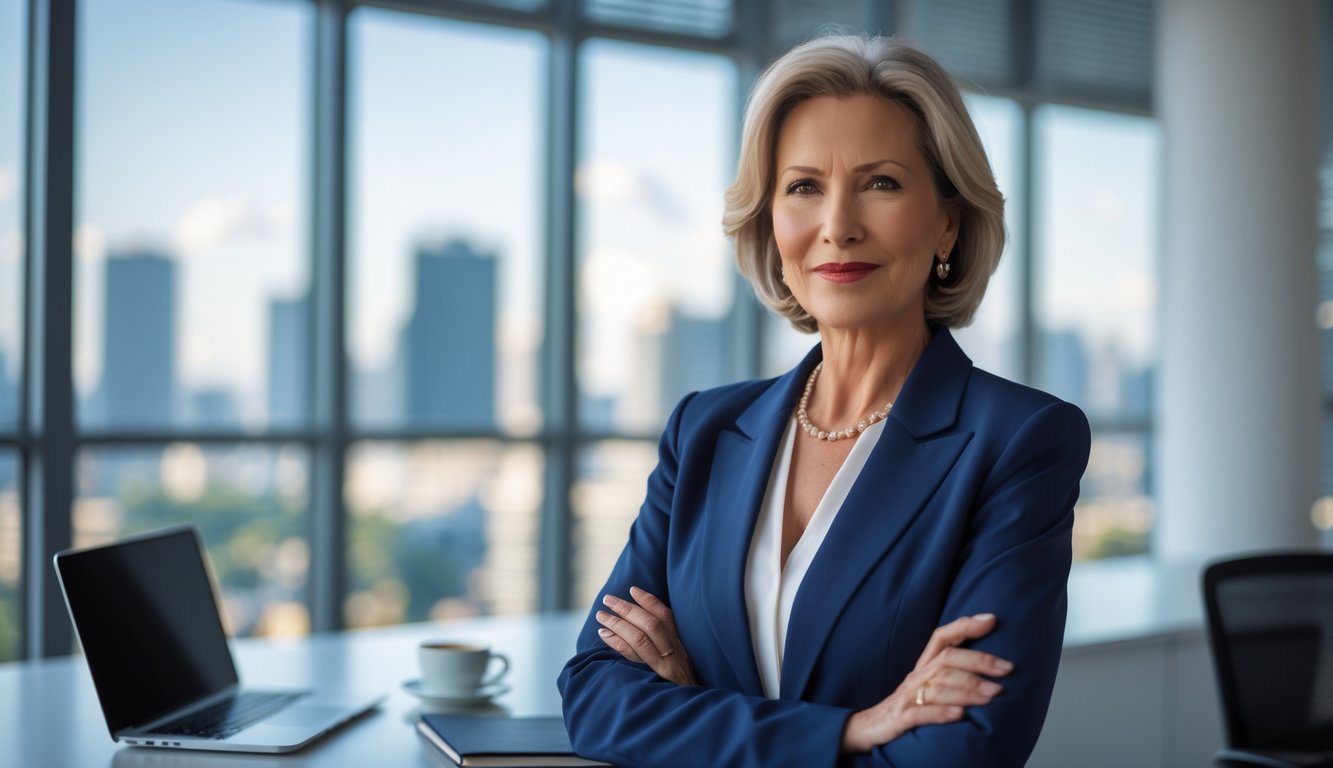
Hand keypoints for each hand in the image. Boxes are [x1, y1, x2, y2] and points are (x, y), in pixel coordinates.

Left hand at [595, 586, 698, 685]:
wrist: (693, 713)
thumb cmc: (682, 685)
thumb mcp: (682, 662)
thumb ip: (668, 643)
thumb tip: (641, 621)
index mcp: (681, 645)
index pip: (666, 617)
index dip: (649, 601)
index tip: (632, 589)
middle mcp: (674, 654)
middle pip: (650, 625)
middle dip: (627, 609)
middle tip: (608, 600)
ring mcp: (663, 668)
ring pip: (639, 640)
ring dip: (617, 624)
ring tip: (601, 616)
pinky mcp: (653, 681)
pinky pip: (633, 659)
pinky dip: (618, 644)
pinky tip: (605, 635)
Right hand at [841, 613, 1011, 753]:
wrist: (870, 727)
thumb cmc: (907, 705)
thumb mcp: (928, 685)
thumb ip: (952, 674)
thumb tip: (992, 666)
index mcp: (923, 666)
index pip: (942, 637)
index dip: (965, 626)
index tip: (992, 620)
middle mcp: (916, 677)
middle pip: (946, 659)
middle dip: (978, 661)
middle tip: (1006, 669)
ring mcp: (907, 697)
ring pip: (937, 687)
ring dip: (967, 689)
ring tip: (992, 695)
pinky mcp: (900, 719)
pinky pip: (921, 713)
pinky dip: (941, 712)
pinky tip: (960, 714)